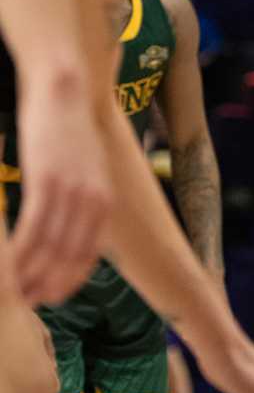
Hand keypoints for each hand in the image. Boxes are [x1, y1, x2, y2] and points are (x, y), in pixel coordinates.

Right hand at [11, 75, 111, 305]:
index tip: (51, 298)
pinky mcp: (47, 181)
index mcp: (105, 202)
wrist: (67, 90)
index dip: (68, 282)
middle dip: (48, 286)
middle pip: (69, 260)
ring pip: (49, 249)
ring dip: (30, 276)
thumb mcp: (87, 170)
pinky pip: (32, 228)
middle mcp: (94, 202)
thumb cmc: (70, 130)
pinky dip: (21, 254)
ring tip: (13, 291)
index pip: (89, 256)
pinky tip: (9, 267)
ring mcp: (71, 192)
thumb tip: (68, 226)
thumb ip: (83, 200)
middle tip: (27, 303)